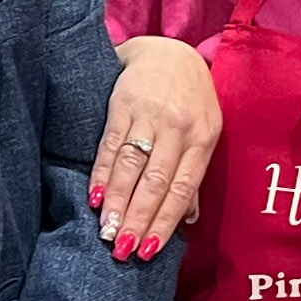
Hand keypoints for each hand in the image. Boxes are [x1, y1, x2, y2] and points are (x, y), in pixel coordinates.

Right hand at [93, 37, 218, 261]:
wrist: (168, 51)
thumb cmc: (190, 100)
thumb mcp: (204, 131)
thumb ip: (194, 173)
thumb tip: (191, 219)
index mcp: (203, 138)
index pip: (183, 187)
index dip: (165, 220)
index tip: (150, 250)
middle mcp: (179, 127)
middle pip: (156, 181)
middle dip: (139, 218)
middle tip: (123, 249)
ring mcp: (150, 115)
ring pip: (133, 166)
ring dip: (118, 202)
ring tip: (107, 231)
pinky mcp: (123, 104)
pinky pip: (111, 145)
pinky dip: (103, 174)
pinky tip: (96, 198)